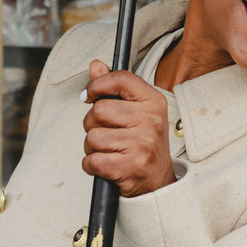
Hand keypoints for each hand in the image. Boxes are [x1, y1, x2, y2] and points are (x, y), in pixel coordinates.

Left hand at [81, 59, 176, 197]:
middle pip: (99, 110)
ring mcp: (141, 145)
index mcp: (153, 102)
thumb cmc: (142, 142)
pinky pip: (92, 160)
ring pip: (92, 137)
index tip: (89, 95)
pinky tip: (106, 165)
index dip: (98, 85)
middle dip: (92, 123)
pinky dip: (91, 165)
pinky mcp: (129, 167)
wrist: (157, 182)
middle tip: (106, 132)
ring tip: (108, 150)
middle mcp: (150, 121)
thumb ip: (114, 87)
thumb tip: (96, 65)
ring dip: (92, 147)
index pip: (120, 79)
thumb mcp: (136, 111)